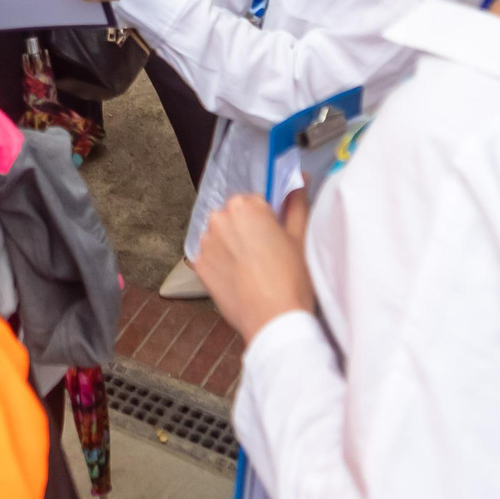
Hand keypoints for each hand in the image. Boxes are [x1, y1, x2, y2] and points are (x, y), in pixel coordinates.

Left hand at [194, 192, 315, 343]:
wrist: (274, 321)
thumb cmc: (291, 278)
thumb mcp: (300, 235)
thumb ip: (297, 201)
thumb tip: (301, 177)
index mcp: (244, 205)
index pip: (255, 202)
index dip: (267, 220)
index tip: (275, 239)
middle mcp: (219, 218)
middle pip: (235, 217)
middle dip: (247, 230)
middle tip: (267, 256)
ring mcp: (205, 243)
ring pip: (221, 236)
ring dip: (233, 246)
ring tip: (254, 270)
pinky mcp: (198, 266)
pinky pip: (211, 257)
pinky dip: (222, 264)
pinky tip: (240, 279)